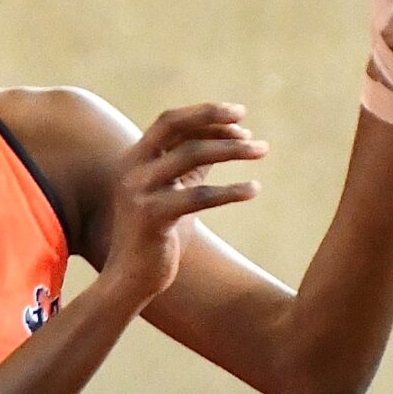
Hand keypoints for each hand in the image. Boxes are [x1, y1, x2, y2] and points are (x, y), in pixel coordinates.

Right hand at [100, 104, 265, 304]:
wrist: (130, 279)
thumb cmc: (156, 237)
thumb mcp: (174, 194)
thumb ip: (191, 168)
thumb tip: (226, 139)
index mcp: (135, 159)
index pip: (170, 121)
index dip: (204, 114)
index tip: (239, 115)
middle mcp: (132, 169)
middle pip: (174, 126)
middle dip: (211, 116)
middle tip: (246, 119)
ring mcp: (139, 191)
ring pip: (191, 154)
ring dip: (231, 149)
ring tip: (261, 150)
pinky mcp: (152, 217)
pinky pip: (199, 195)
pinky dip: (231, 190)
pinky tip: (254, 189)